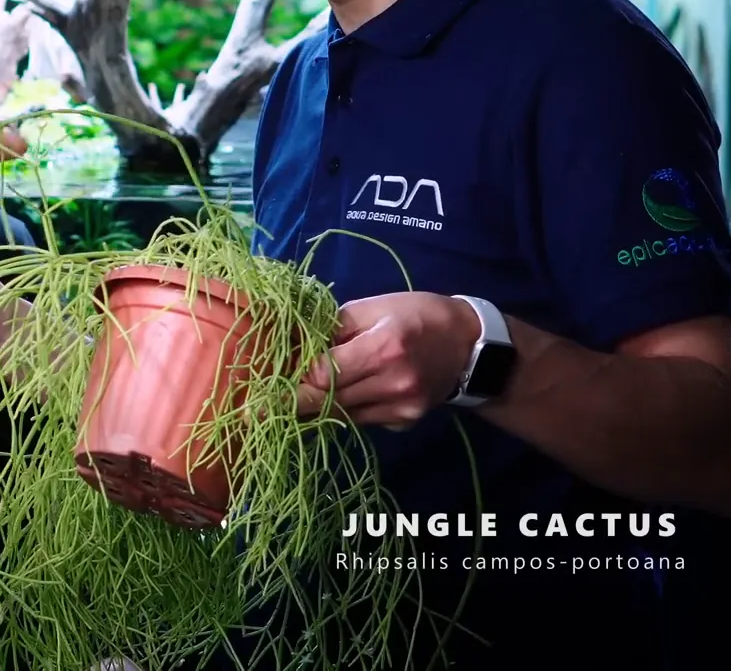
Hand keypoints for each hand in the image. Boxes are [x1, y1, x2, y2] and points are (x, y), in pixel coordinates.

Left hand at [295, 293, 481, 428]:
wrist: (470, 346)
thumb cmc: (415, 315)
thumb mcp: (372, 308)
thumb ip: (332, 328)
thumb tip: (293, 344)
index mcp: (383, 347)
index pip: (324, 374)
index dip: (298, 374)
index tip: (277, 372)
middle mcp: (393, 383)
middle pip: (328, 400)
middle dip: (295, 397)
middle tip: (260, 403)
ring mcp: (401, 408)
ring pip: (341, 414)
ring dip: (318, 405)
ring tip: (297, 394)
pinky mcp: (405, 422)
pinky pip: (361, 419)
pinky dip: (345, 408)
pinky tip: (345, 393)